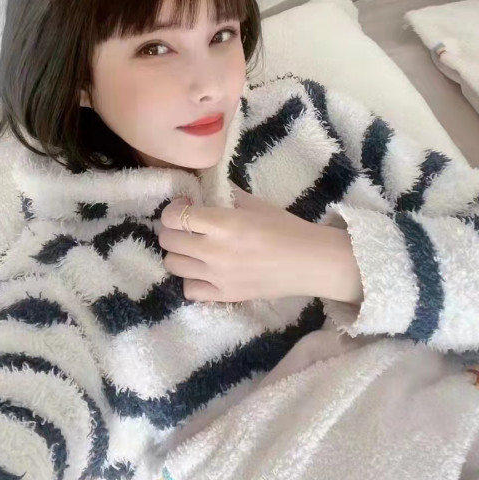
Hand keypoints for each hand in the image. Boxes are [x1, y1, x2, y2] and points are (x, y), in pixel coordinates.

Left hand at [158, 184, 355, 302]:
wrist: (310, 262)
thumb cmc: (285, 228)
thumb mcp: (254, 203)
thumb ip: (226, 193)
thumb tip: (203, 183)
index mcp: (224, 223)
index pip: (175, 217)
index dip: (172, 209)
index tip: (184, 206)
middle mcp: (215, 251)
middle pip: (168, 241)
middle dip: (172, 229)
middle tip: (185, 226)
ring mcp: (218, 276)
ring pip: (173, 265)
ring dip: (178, 253)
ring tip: (192, 248)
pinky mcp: (225, 296)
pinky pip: (189, 290)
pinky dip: (190, 280)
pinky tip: (202, 271)